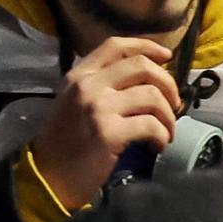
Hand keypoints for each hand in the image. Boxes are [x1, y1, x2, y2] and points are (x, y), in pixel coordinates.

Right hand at [27, 37, 184, 210]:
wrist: (49, 176)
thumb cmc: (65, 141)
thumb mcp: (75, 102)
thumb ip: (101, 85)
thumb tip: (146, 81)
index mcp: (80, 75)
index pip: (116, 45)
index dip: (146, 46)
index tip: (167, 56)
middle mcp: (88, 85)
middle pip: (141, 66)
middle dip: (167, 84)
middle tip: (173, 105)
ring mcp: (98, 107)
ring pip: (152, 96)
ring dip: (168, 115)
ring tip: (167, 131)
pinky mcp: (108, 133)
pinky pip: (151, 125)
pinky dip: (162, 135)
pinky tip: (158, 145)